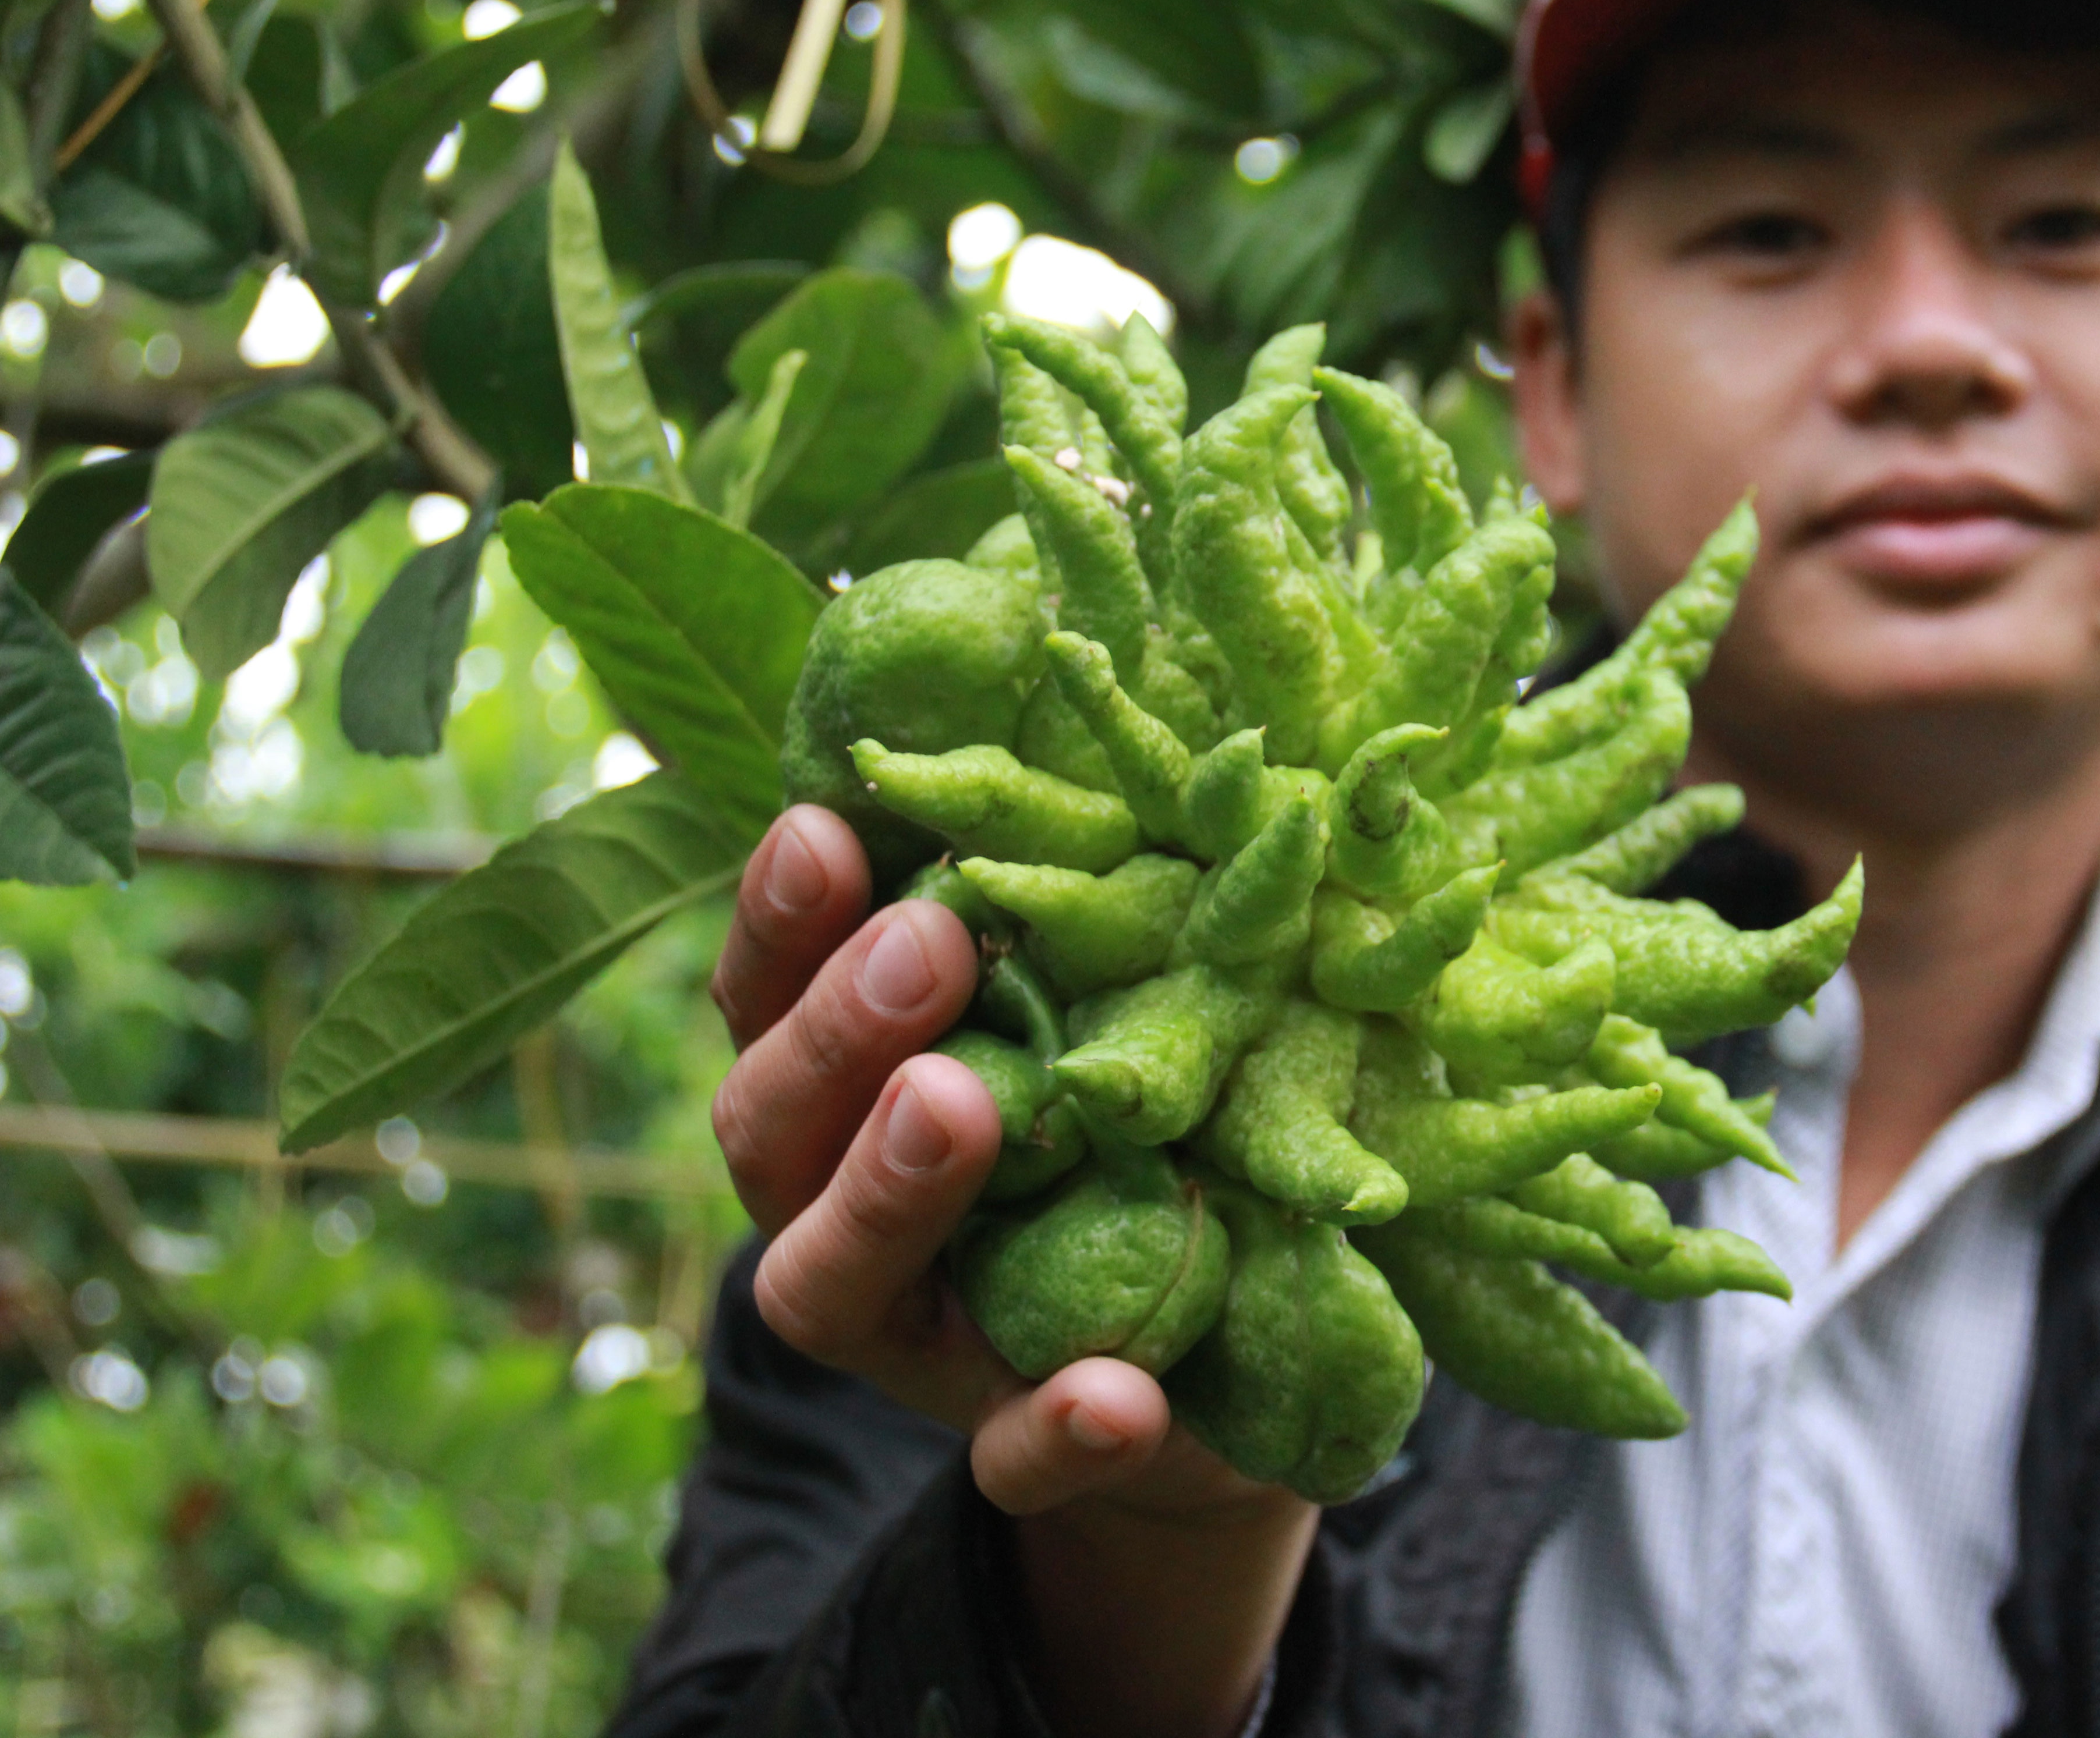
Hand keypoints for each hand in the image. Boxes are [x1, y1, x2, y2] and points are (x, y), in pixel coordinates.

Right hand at [710, 808, 1314, 1736]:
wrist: (1223, 1362)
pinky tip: (1116, 1394)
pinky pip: (1014, 1456)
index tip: (826, 826)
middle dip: (836, 1033)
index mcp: (841, 1100)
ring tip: (959, 1103)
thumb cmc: (1120, 1136)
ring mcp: (921, 1348)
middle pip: (771, 1134)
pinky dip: (1054, 1429)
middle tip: (930, 940)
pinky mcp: (1026, 1449)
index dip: (780, 922)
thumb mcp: (1086, 1015)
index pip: (765, 1001)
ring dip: (888, 1192)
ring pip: (832, 1285)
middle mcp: (839, 1220)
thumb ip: (1046, 923)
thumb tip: (1067, 753)